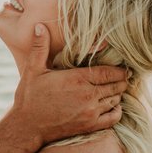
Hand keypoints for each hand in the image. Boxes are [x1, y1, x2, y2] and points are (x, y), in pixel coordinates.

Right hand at [10, 25, 127, 143]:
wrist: (27, 127)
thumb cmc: (30, 97)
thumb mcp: (33, 69)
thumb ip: (40, 47)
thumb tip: (40, 26)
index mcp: (77, 78)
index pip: (109, 71)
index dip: (119, 69)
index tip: (123, 67)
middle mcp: (87, 95)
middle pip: (116, 85)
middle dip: (121, 80)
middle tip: (123, 76)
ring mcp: (90, 112)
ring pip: (116, 99)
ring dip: (118, 93)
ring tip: (116, 88)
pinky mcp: (90, 126)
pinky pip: (113, 117)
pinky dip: (117, 110)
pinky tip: (114, 105)